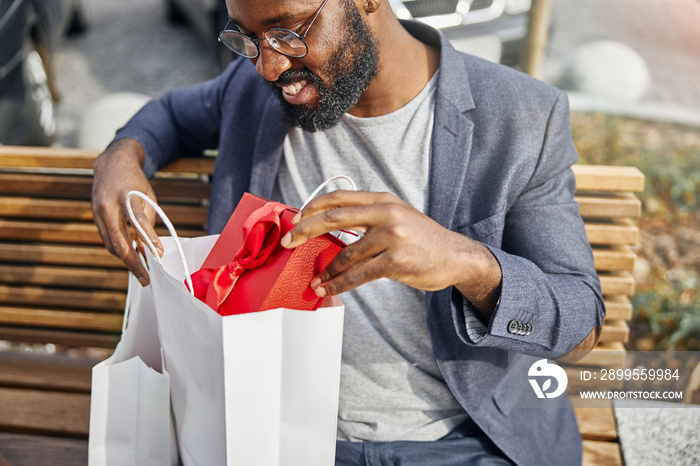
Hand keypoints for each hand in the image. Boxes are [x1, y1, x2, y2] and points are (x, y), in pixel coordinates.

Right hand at [91, 138, 162, 285]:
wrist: (112, 164)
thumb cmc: (135, 181)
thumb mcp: (148, 197)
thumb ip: (148, 223)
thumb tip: (153, 250)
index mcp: (127, 196)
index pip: (138, 223)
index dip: (148, 241)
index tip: (158, 257)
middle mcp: (108, 205)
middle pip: (119, 242)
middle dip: (132, 263)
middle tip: (146, 278)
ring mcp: (98, 212)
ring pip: (111, 244)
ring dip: (125, 259)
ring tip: (141, 271)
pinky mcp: (94, 216)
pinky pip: (107, 239)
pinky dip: (119, 249)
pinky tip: (131, 257)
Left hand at [280, 191, 501, 315]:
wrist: (455, 256)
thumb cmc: (421, 239)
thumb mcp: (397, 217)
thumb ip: (368, 218)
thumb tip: (329, 229)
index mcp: (382, 199)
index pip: (338, 198)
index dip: (312, 208)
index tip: (294, 220)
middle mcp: (385, 213)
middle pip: (333, 218)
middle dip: (305, 231)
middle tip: (287, 242)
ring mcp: (391, 236)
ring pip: (345, 254)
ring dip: (325, 270)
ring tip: (313, 281)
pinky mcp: (395, 260)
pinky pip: (358, 275)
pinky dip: (339, 284)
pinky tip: (328, 289)